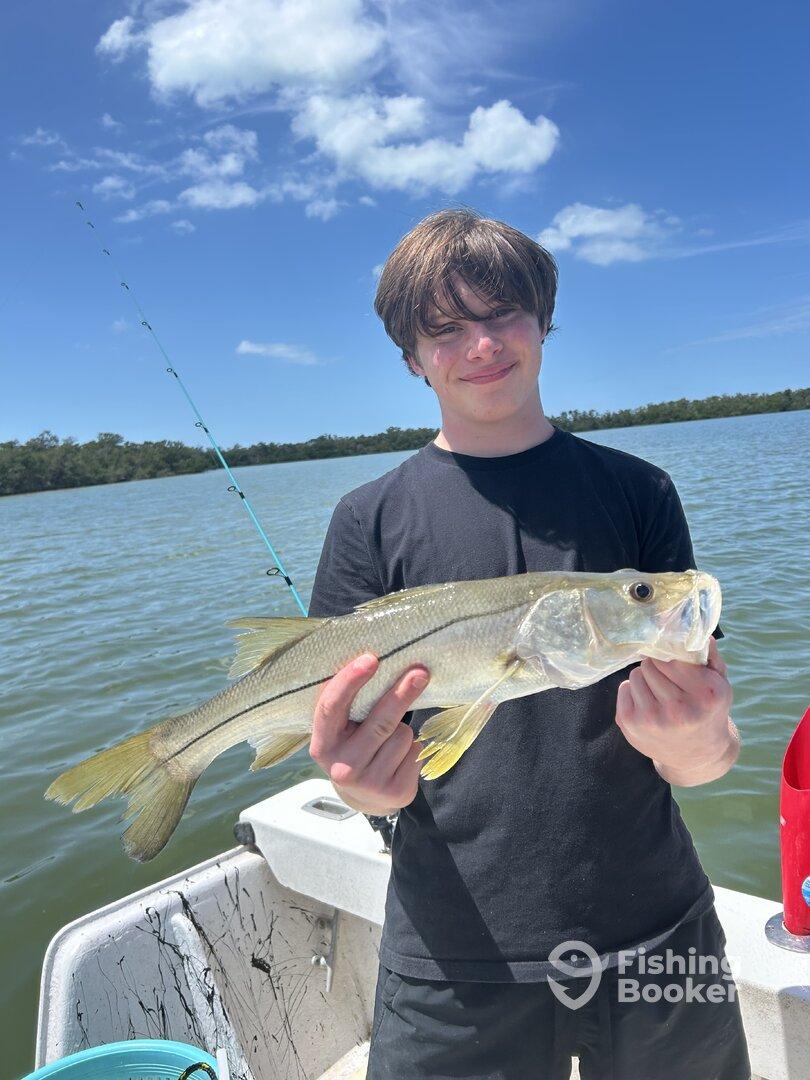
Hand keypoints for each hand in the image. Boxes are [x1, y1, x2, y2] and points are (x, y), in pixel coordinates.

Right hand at [309, 653, 429, 815]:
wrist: (364, 797)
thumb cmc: (352, 747)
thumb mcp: (341, 732)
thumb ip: (350, 707)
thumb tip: (378, 664)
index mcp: (322, 745)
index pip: (331, 708)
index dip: (350, 681)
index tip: (371, 658)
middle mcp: (342, 767)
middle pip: (380, 722)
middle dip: (401, 693)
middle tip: (420, 671)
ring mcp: (370, 783)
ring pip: (402, 735)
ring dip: (403, 729)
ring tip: (389, 741)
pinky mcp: (396, 792)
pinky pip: (415, 751)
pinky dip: (412, 747)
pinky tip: (399, 758)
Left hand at [615, 638, 739, 786]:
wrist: (697, 755)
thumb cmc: (708, 710)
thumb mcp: (719, 684)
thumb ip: (710, 656)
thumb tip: (697, 631)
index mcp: (706, 695)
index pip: (672, 657)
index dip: (672, 658)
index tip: (677, 665)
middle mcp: (679, 710)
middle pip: (651, 664)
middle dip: (658, 667)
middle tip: (669, 681)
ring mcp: (652, 720)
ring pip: (636, 674)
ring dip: (645, 678)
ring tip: (660, 692)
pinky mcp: (630, 725)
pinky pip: (624, 688)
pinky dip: (634, 692)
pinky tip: (648, 704)